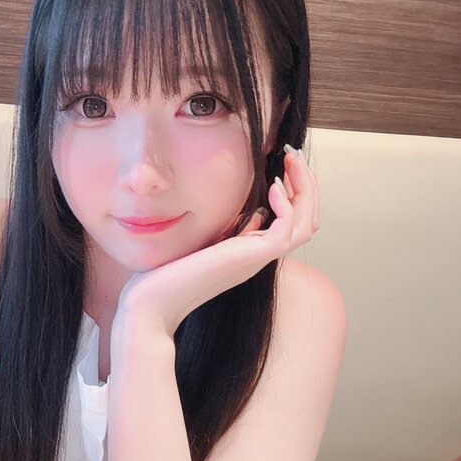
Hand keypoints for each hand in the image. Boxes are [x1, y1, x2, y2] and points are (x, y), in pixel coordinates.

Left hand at [115, 148, 319, 336]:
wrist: (153, 305)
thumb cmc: (167, 276)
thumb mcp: (206, 243)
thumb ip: (234, 231)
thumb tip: (256, 213)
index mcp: (251, 253)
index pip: (294, 223)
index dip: (295, 192)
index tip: (282, 164)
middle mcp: (260, 257)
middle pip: (308, 222)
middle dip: (306, 184)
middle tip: (292, 155)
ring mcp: (257, 259)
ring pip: (306, 225)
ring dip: (305, 189)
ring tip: (289, 161)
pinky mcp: (250, 259)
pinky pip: (287, 231)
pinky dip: (287, 205)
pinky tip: (272, 186)